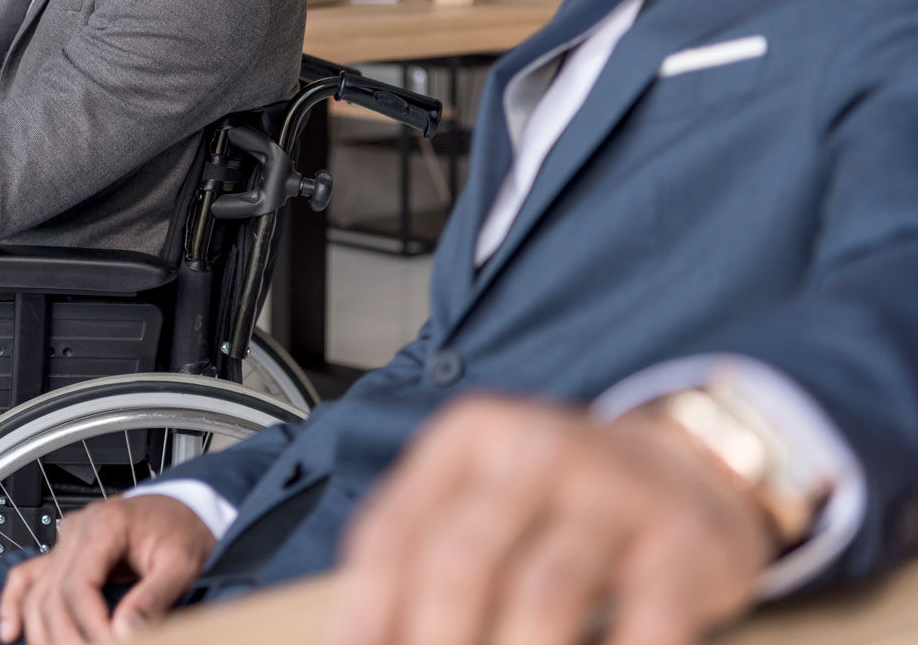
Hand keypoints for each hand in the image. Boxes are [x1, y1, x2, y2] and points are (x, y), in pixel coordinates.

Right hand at [0, 495, 216, 644]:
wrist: (184, 510)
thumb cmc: (184, 530)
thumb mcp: (182, 562)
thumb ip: (155, 596)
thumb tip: (126, 631)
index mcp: (105, 524)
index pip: (79, 586)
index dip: (90, 626)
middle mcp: (76, 530)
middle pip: (53, 595)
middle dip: (68, 638)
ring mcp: (66, 542)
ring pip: (36, 593)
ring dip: (42, 633)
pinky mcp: (64, 554)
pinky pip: (27, 577)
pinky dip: (14, 605)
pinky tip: (11, 632)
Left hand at [333, 396, 775, 644]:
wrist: (697, 462)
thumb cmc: (564, 497)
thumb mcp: (486, 493)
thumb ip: (427, 552)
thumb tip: (365, 637)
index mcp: (470, 438)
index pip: (392, 529)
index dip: (365, 610)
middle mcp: (536, 449)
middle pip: (460, 561)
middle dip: (434, 642)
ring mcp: (614, 488)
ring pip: (543, 594)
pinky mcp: (685, 537)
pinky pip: (645, 621)